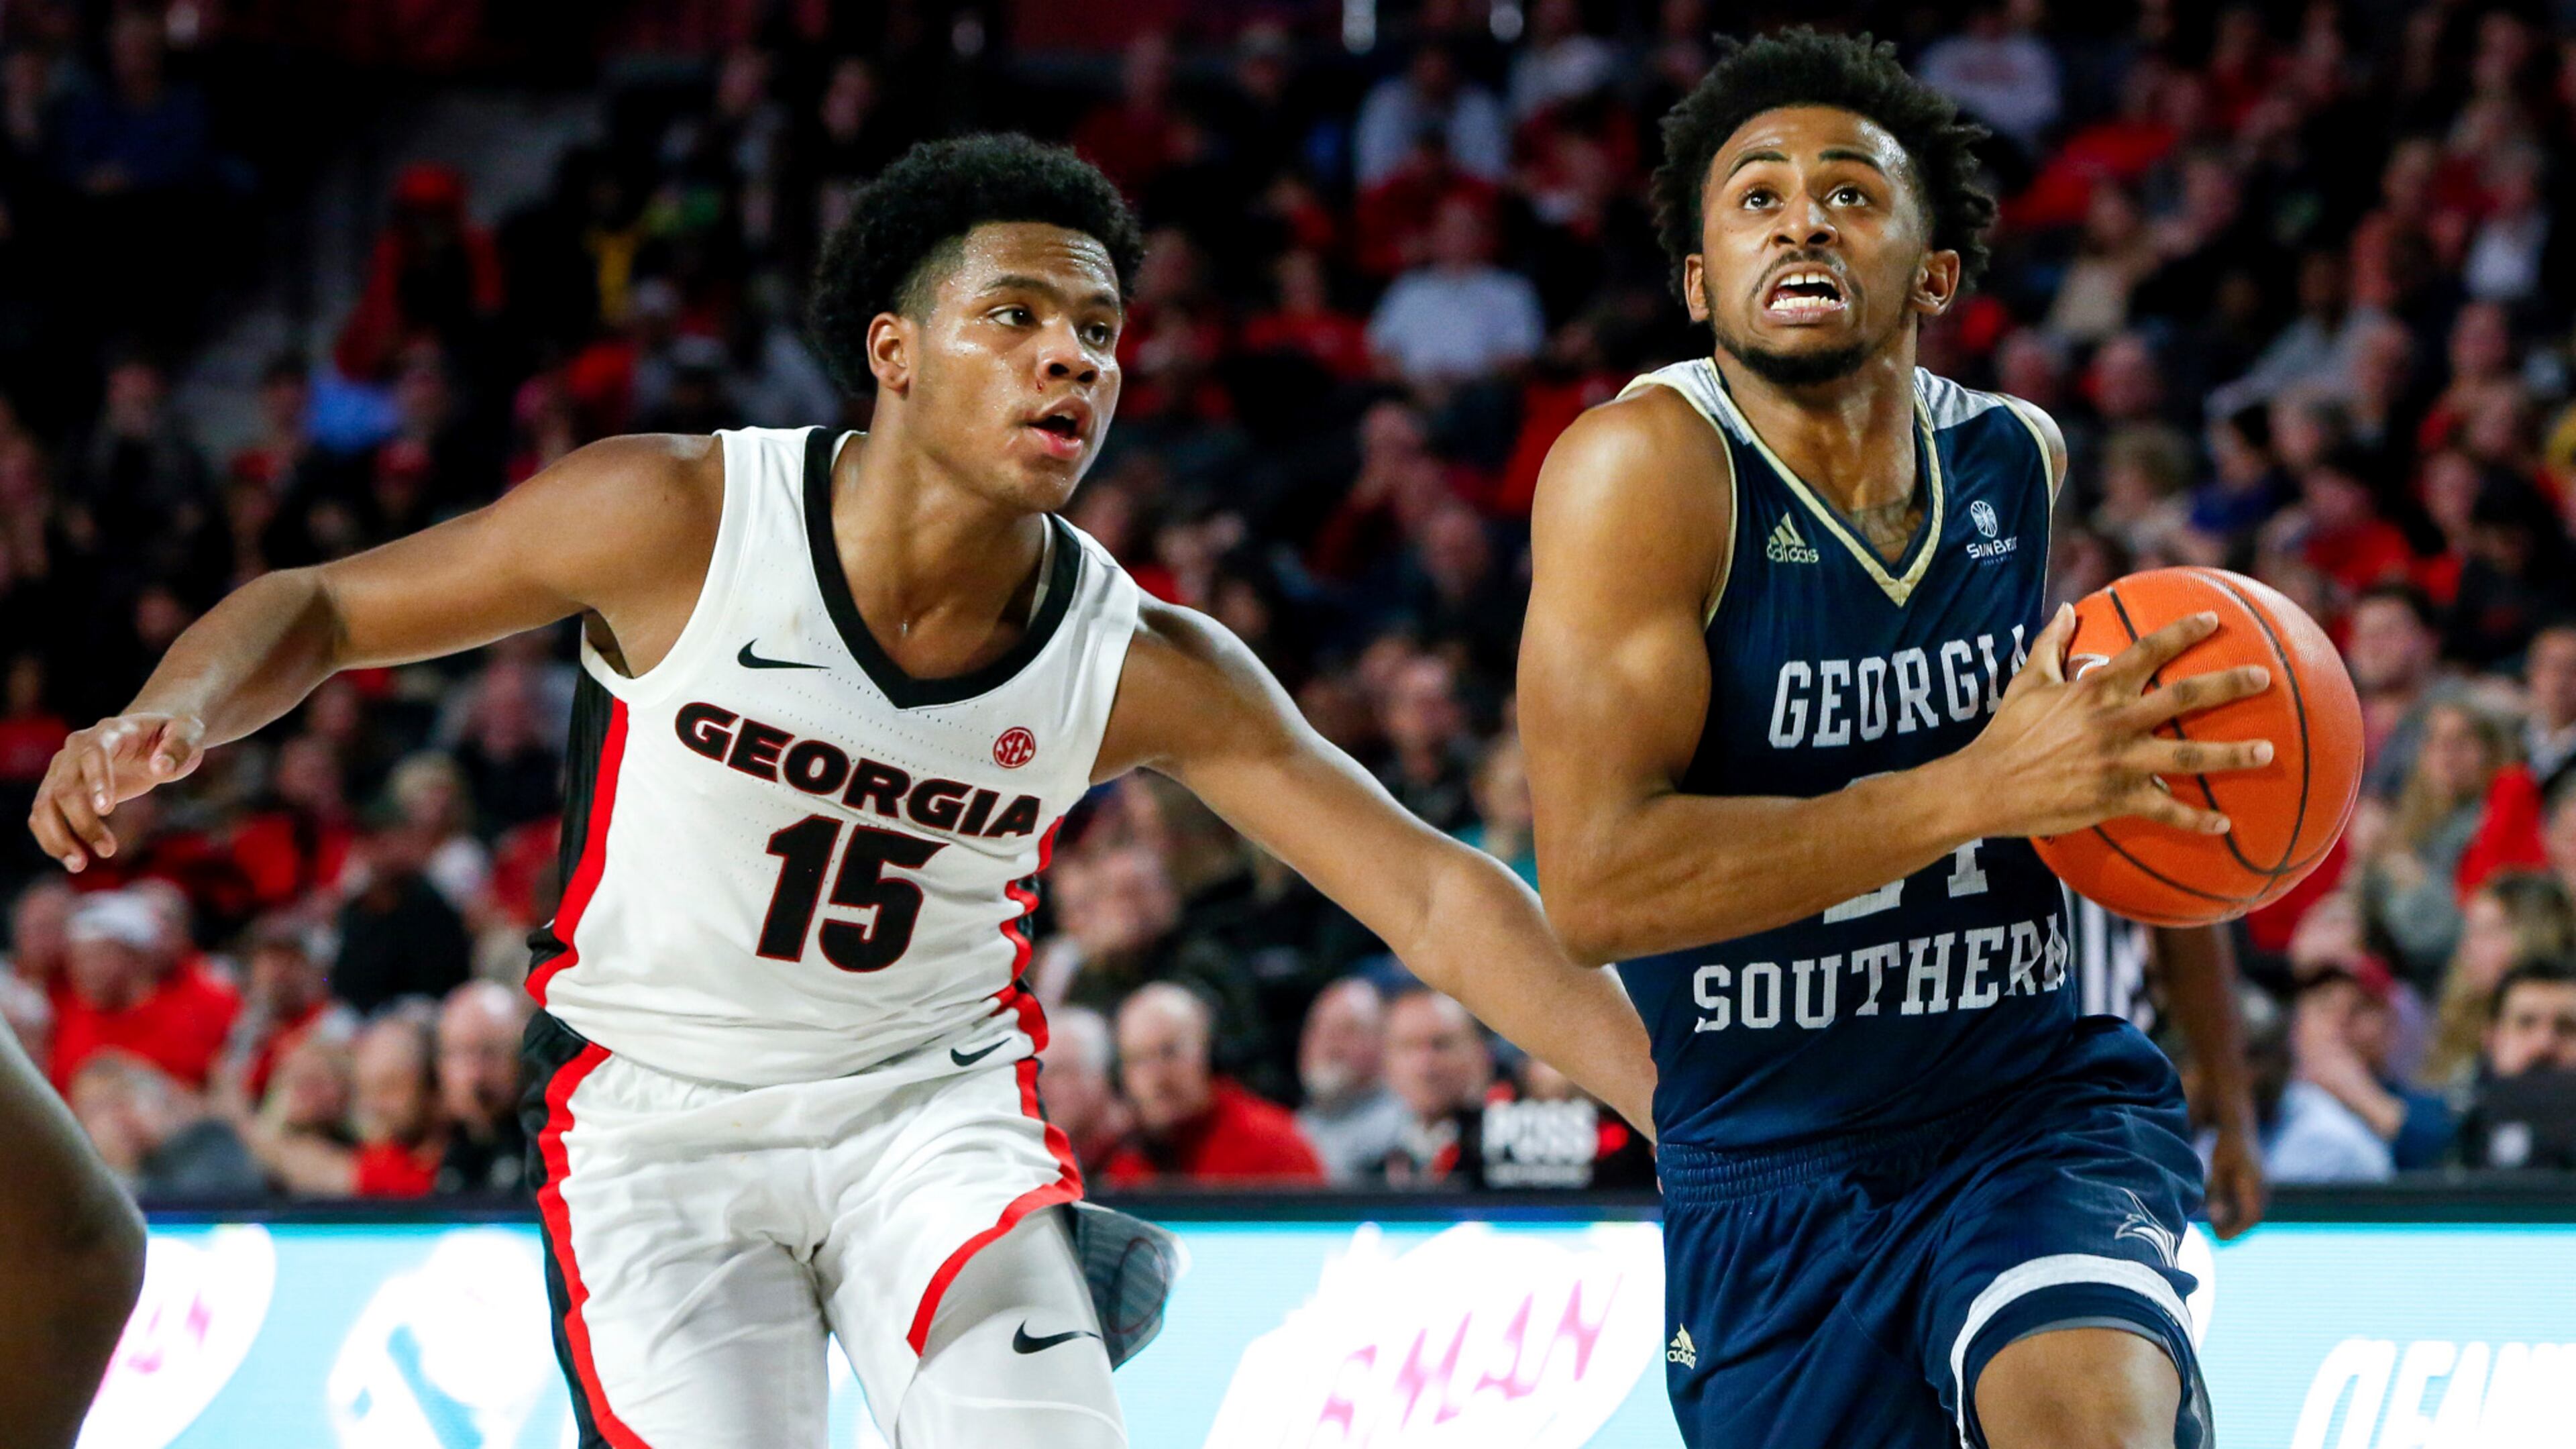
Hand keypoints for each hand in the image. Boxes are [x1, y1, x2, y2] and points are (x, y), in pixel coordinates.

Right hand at [27, 712, 205, 871]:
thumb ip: (179, 746)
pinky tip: (74, 860)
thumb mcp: (189, 733)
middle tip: (108, 851)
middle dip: (82, 821)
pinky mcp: (58, 789)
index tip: (106, 810)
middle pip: (66, 786)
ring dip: (58, 837)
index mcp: (108, 732)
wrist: (153, 738)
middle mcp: (76, 749)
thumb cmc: (173, 735)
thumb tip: (161, 767)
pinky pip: (43, 815)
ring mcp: (63, 769)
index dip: (97, 780)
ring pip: (45, 804)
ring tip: (79, 865)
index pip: (93, 753)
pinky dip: (52, 839)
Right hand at [1957, 606, 2275, 839]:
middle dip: (2230, 685)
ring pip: (2188, 756)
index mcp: (2096, 688)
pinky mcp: (2116, 798)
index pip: (2148, 650)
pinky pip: (2165, 810)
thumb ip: (2050, 643)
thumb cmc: (2006, 731)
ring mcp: (2120, 761)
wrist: (1987, 785)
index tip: (2215, 620)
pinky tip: (2224, 824)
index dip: (2183, 632)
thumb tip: (2065, 609)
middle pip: (2186, 697)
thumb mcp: (2026, 681)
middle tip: (2264, 677)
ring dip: (2232, 754)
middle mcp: (2115, 721)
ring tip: (2268, 751)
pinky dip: (2196, 820)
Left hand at [2203, 1125, 2267, 1240]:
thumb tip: (2215, 1218)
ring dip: (2237, 1221)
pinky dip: (2238, 1212)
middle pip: (2253, 1216)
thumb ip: (2219, 1194)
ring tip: (2218, 1227)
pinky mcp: (2259, 1186)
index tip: (2219, 1237)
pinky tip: (2222, 1212)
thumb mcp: (2219, 1170)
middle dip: (2236, 1228)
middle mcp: (2263, 1188)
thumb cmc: (2226, 1149)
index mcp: (2254, 1184)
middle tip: (2217, 1235)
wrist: (2240, 1129)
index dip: (2237, 1229)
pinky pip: (2252, 1204)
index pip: (2251, 1216)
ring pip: (2253, 1211)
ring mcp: (2264, 1187)